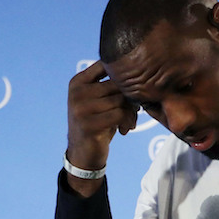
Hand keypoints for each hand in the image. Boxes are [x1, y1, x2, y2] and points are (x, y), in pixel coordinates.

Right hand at [65, 60, 137, 195]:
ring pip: (120, 100)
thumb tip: (141, 71)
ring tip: (129, 122)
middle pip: (117, 83)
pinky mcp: (89, 124)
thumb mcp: (99, 100)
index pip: (106, 65)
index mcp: (78, 81)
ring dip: (131, 112)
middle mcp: (77, 92)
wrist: (84, 153)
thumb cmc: (98, 122)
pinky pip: (120, 114)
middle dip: (131, 97)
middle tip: (135, 111)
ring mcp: (80, 108)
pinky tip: (125, 130)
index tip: (132, 89)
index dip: (124, 76)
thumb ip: (111, 84)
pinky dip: (128, 122)